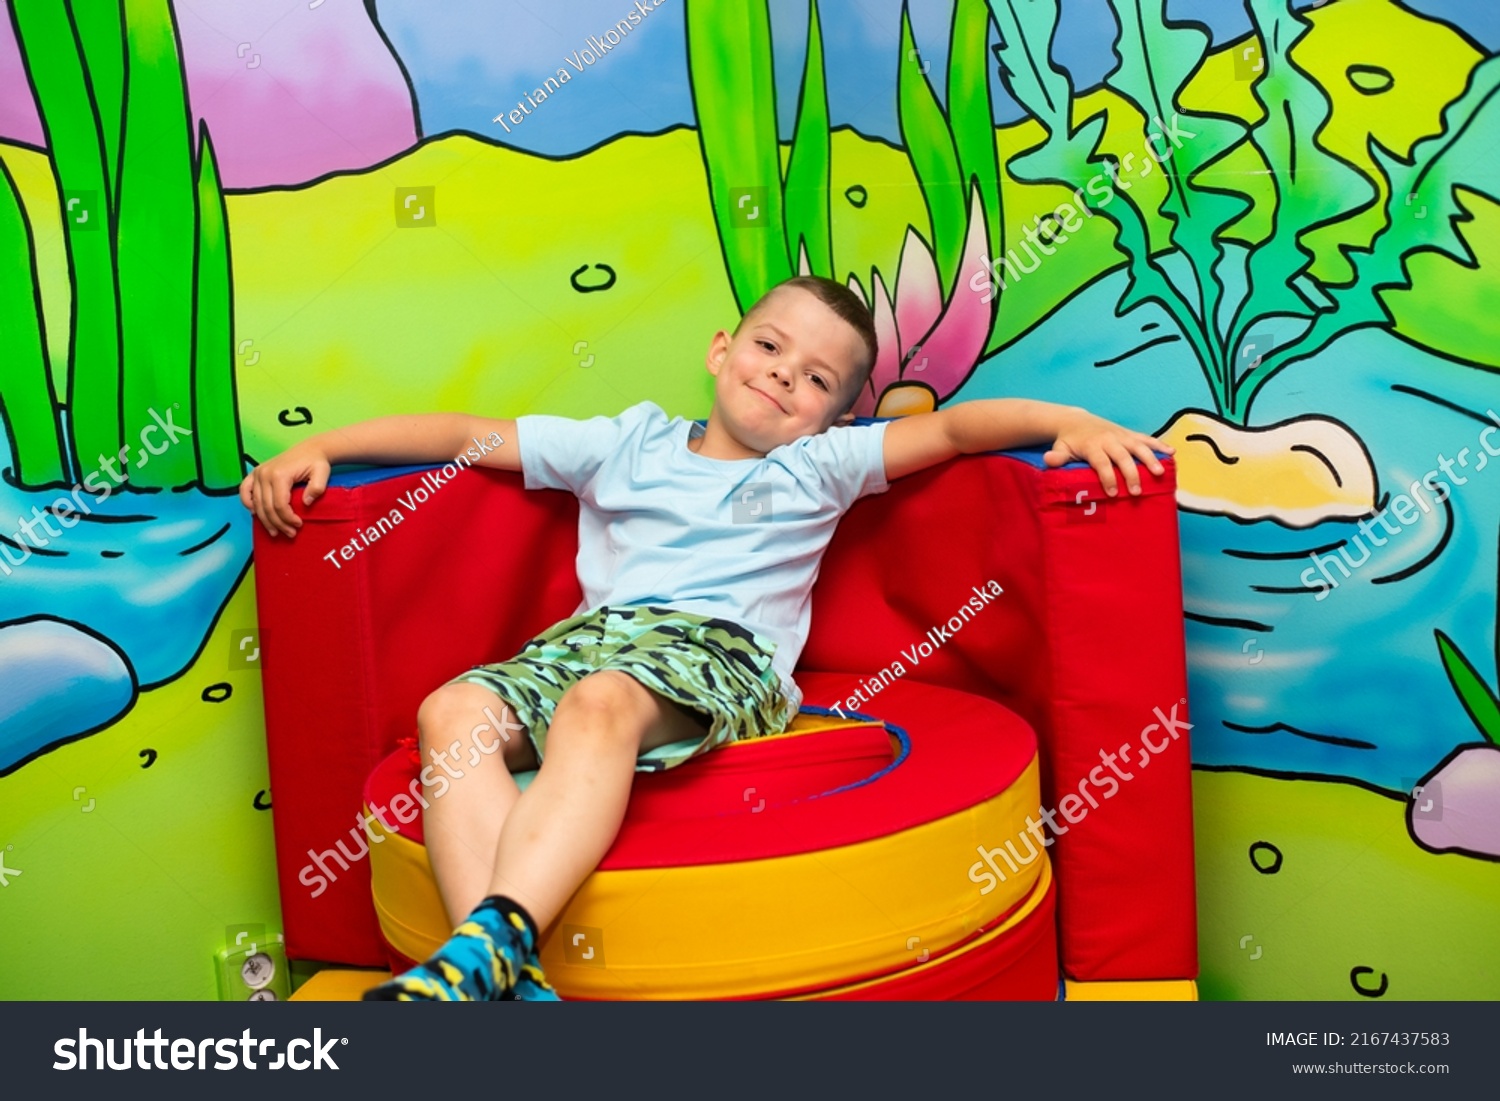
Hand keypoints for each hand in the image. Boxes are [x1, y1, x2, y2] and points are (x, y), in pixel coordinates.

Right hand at [238, 443, 331, 536]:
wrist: (310, 449)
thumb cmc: (316, 462)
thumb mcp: (322, 473)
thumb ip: (317, 488)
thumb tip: (305, 503)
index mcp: (279, 475)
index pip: (279, 505)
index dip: (288, 519)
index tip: (298, 525)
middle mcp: (264, 474)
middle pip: (267, 507)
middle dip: (278, 524)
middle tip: (290, 533)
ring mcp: (258, 473)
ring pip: (257, 504)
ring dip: (265, 521)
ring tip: (275, 532)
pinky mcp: (255, 473)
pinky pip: (244, 490)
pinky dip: (247, 503)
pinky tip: (255, 514)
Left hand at [1042, 410, 1173, 495]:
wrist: (1076, 421)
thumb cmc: (1069, 441)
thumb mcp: (1060, 448)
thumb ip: (1057, 457)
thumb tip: (1049, 460)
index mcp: (1092, 445)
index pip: (1101, 462)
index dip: (1107, 477)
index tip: (1112, 493)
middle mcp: (1109, 439)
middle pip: (1122, 456)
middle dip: (1130, 473)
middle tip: (1136, 492)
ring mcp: (1121, 436)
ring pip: (1138, 446)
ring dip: (1150, 459)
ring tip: (1160, 474)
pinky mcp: (1129, 434)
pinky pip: (1146, 438)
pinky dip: (1159, 445)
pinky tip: (1171, 453)